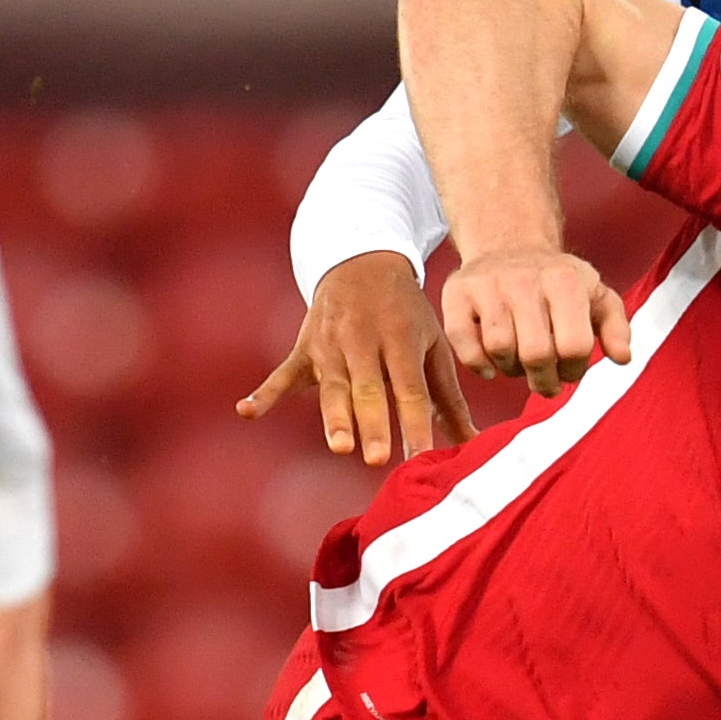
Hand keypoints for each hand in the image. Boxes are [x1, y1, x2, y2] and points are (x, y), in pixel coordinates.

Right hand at [238, 251, 474, 464]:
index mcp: (400, 340)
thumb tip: (473, 444)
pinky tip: (246, 412)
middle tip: (375, 458)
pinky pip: (282, 374)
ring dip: (333, 416)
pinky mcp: (304, 348)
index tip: (421, 457)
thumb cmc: (406, 314)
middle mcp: (364, 342)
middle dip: (371, 423)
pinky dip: (264, 393)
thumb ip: (448, 398)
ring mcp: (330, 345)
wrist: (362, 261)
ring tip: (339, 445)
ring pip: (331, 386)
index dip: (415, 423)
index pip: (409, 388)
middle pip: (368, 389)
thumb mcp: (431, 345)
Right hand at [439, 246, 631, 399]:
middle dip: (543, 379)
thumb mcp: (596, 295)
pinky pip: (464, 344)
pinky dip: (477, 364)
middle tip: (544, 379)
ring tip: (519, 362)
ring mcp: (488, 284)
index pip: (574, 347)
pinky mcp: (457, 293)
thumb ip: (615, 326)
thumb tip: (622, 357)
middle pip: (536, 354)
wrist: (509, 245)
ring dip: (511, 370)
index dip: (573, 370)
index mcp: (565, 280)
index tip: (569, 370)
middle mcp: (525, 278)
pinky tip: (491, 362)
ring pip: (500, 350)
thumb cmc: (556, 281)